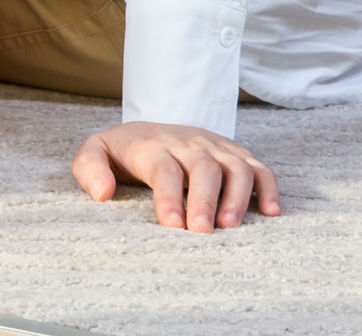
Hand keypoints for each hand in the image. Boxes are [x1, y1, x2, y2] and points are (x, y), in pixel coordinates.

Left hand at [72, 121, 282, 230]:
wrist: (148, 129)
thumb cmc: (123, 152)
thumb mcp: (95, 152)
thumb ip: (89, 168)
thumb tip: (102, 193)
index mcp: (153, 146)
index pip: (164, 169)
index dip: (169, 197)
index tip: (173, 227)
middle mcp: (188, 144)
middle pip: (203, 167)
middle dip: (204, 199)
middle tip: (203, 231)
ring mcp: (215, 148)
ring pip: (236, 166)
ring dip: (237, 196)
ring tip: (230, 225)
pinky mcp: (235, 154)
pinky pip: (259, 168)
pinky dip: (269, 187)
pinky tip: (272, 212)